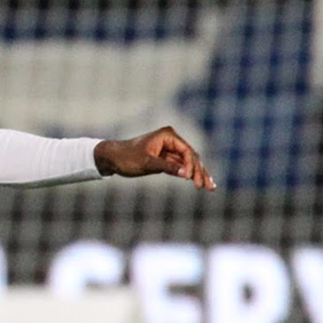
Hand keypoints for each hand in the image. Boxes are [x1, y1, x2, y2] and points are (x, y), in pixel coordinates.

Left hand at [94, 126, 214, 189]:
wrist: (112, 158)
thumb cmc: (126, 157)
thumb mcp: (147, 163)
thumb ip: (168, 167)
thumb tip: (187, 174)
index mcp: (168, 135)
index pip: (186, 151)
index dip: (192, 166)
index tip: (192, 179)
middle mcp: (171, 140)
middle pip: (191, 157)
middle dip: (200, 172)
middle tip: (207, 187)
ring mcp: (170, 149)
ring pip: (189, 163)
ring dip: (199, 175)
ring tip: (210, 187)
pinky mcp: (167, 158)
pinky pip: (182, 167)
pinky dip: (190, 175)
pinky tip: (200, 182)